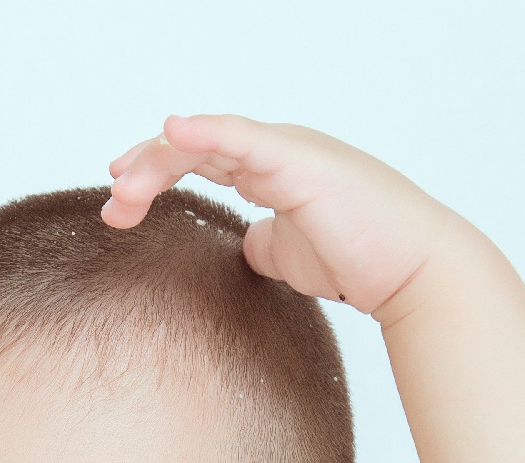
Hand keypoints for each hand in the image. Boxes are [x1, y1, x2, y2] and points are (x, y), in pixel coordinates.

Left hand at [101, 114, 459, 322]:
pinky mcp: (297, 159)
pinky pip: (241, 136)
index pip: (200, 157)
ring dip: (157, 164)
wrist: (410, 270)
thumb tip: (240, 248)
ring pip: (205, 141)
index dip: (156, 171)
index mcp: (271, 167)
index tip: (121, 198)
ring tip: (123, 191)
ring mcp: (286, 150)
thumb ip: (260, 242)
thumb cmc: (361, 260)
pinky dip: (203, 130)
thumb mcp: (288, 254)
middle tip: (114, 206)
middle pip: (192, 146)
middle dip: (145, 171)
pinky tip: (171, 132)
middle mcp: (275, 151)